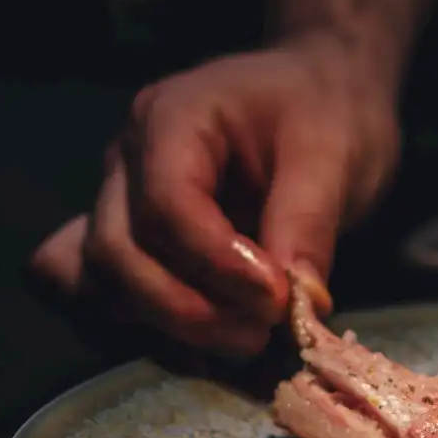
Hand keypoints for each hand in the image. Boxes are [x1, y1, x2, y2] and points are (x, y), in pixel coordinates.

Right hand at [31, 33, 400, 355]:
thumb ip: (309, 222)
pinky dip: (147, 326)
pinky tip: (204, 340)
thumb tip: (298, 304)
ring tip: (248, 337)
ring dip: (168, 324)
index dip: (215, 263)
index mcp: (172, 117)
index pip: (164, 204)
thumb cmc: (323, 112)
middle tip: (263, 331)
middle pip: (116, 250)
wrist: (318, 98)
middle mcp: (127, 160)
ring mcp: (117, 202)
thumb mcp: (335, 154)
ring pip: (102, 282)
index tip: (278, 298)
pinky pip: (106, 294)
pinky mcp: (130, 242)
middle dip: (186, 307)